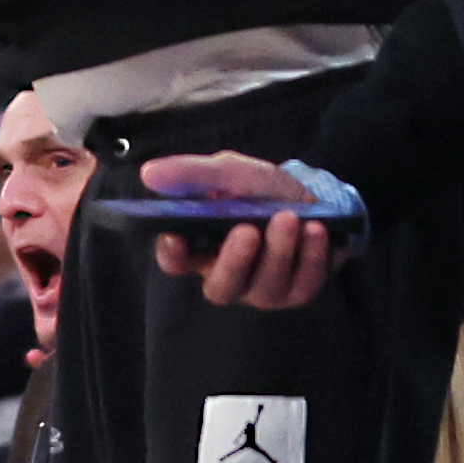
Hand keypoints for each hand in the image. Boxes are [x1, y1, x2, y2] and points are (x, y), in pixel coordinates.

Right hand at [134, 153, 336, 311]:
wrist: (312, 196)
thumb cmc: (260, 189)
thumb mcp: (229, 172)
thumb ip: (191, 173)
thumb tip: (148, 173)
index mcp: (202, 249)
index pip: (175, 261)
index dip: (172, 254)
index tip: (175, 235)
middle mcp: (230, 276)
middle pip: (222, 288)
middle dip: (235, 261)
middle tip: (247, 230)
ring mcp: (265, 290)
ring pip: (266, 287)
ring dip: (279, 252)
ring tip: (288, 218)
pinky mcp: (300, 291)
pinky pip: (305, 283)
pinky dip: (311, 256)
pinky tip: (315, 230)